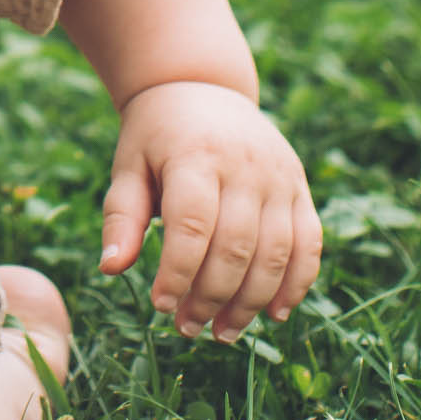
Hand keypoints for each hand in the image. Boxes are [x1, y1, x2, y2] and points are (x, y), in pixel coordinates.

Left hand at [99, 80, 321, 340]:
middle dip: (212, 297)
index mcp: (196, 155)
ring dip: (252, 302)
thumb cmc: (156, 137)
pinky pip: (310, 244)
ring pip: (276, 253)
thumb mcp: (129, 166)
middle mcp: (245, 165)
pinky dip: (297, 283)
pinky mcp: (300, 188)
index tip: (160, 306)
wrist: (202, 87)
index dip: (178, 272)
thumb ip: (122, 216)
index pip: (192, 225)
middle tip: (188, 329)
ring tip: (224, 331)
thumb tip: (110, 268)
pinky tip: (274, 314)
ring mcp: (279, 176)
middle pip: (236, 246)